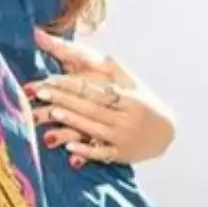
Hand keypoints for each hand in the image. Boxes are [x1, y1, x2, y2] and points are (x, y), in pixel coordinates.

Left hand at [27, 28, 175, 166]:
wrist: (166, 132)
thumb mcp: (131, 82)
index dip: (71, 84)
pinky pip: (101, 153)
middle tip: (41, 92)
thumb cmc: (143, 101)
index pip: (95, 90)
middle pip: (90, 107)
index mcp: (129, 98)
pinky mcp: (122, 155)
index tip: (50, 79)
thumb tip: (93, 52)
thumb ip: (110, 68)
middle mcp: (127, 118)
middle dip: (64, 99)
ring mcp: (124, 137)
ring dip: (71, 121)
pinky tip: (68, 147)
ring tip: (51, 112)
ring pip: (93, 128)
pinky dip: (85, 150)